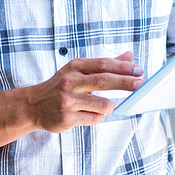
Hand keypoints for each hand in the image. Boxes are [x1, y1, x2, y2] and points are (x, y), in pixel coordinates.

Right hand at [22, 51, 143, 132]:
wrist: (33, 105)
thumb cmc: (61, 86)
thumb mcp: (79, 70)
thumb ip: (105, 65)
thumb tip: (130, 55)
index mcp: (75, 67)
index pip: (103, 64)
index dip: (123, 67)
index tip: (139, 70)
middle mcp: (70, 82)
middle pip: (104, 81)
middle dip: (126, 83)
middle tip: (141, 85)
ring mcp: (67, 101)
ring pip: (102, 105)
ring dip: (110, 106)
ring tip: (107, 106)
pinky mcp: (66, 119)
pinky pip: (94, 119)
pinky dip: (98, 117)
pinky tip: (91, 114)